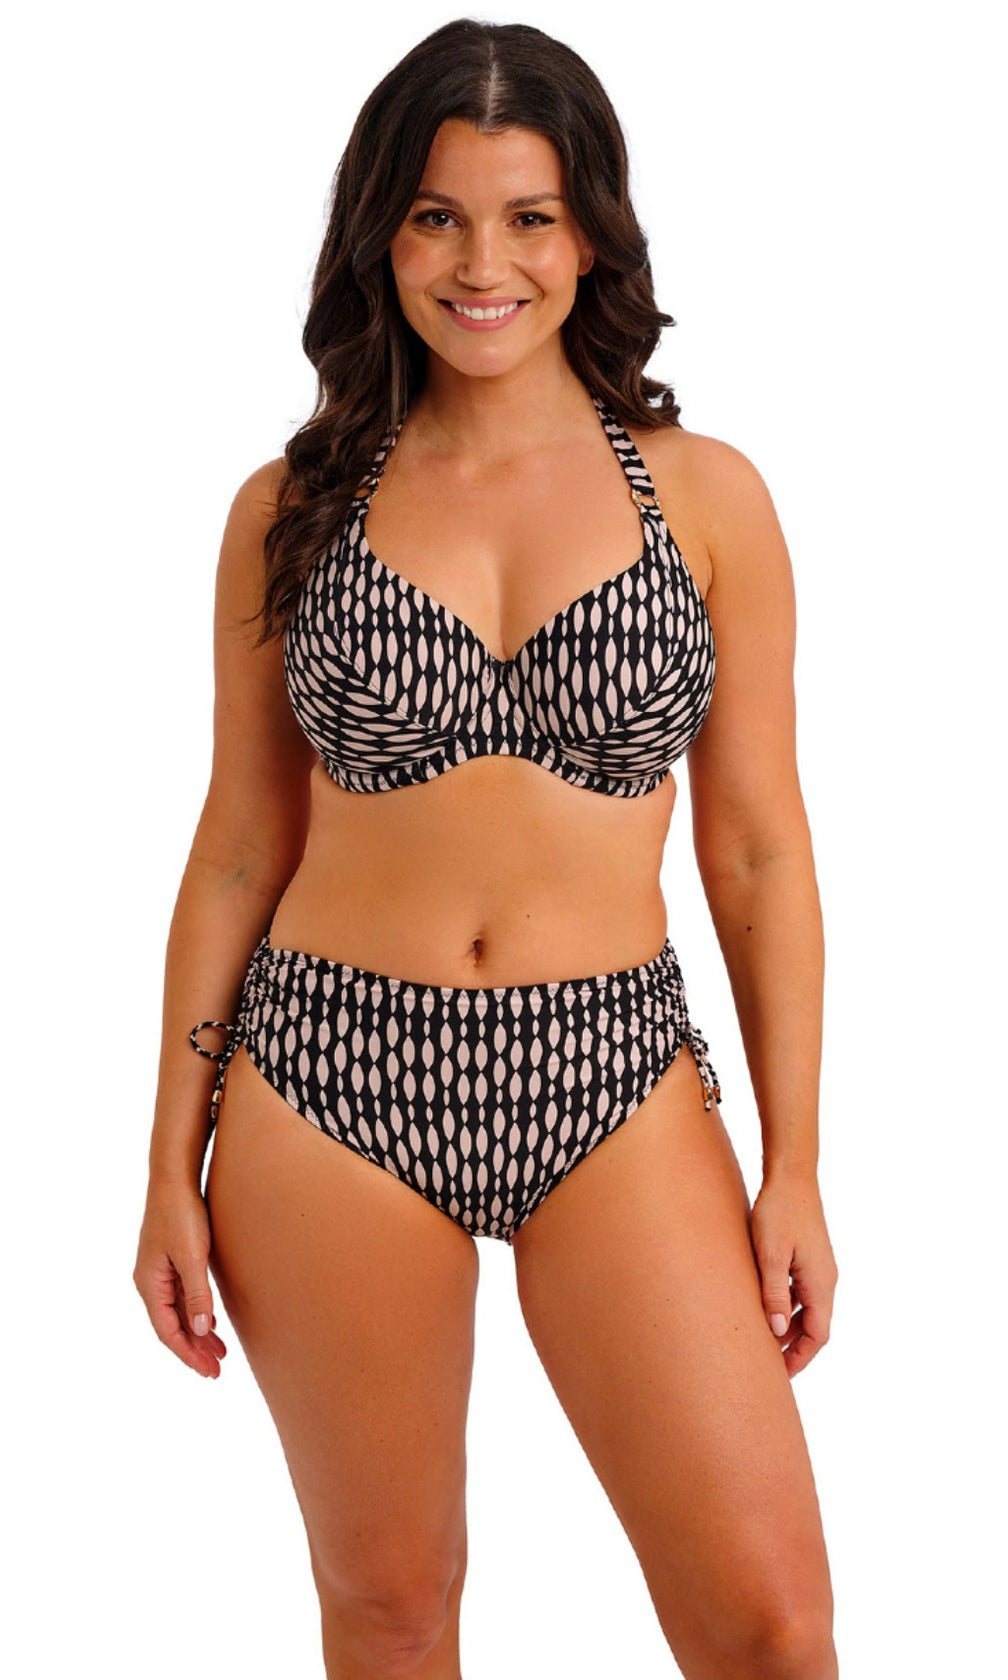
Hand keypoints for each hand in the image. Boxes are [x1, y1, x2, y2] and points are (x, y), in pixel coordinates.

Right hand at [133, 1179, 227, 1377]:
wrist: (174, 1178)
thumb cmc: (182, 1214)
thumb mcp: (192, 1257)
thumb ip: (196, 1294)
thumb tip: (198, 1330)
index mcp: (149, 1284)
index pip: (167, 1331)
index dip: (187, 1354)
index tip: (208, 1371)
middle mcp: (149, 1281)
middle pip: (171, 1326)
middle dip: (194, 1349)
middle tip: (217, 1369)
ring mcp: (158, 1271)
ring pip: (178, 1312)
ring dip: (197, 1333)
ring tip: (219, 1352)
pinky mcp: (169, 1260)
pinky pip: (181, 1297)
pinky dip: (196, 1312)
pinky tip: (210, 1322)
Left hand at [749, 1174, 837, 1379]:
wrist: (792, 1175)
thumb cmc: (779, 1212)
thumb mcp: (770, 1255)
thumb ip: (774, 1294)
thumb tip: (778, 1330)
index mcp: (821, 1284)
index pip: (818, 1336)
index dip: (800, 1358)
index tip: (780, 1376)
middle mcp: (825, 1280)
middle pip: (815, 1326)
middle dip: (794, 1348)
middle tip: (768, 1366)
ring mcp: (819, 1268)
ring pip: (808, 1310)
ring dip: (790, 1328)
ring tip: (763, 1341)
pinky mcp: (810, 1257)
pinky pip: (802, 1292)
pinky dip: (788, 1307)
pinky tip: (766, 1307)